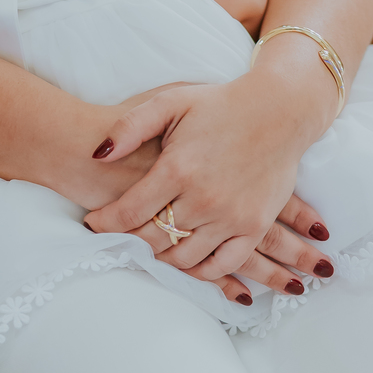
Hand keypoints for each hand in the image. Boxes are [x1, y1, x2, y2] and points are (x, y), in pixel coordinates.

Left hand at [83, 75, 331, 296]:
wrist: (279, 109)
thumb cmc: (220, 103)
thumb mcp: (170, 102)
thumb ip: (130, 127)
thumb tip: (98, 155)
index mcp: (178, 168)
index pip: (129, 212)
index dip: (106, 223)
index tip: (94, 223)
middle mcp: (203, 198)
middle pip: (153, 238)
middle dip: (129, 242)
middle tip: (117, 239)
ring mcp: (231, 216)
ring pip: (184, 256)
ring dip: (161, 258)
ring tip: (147, 249)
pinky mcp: (254, 225)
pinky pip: (223, 264)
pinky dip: (201, 271)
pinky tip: (186, 264)